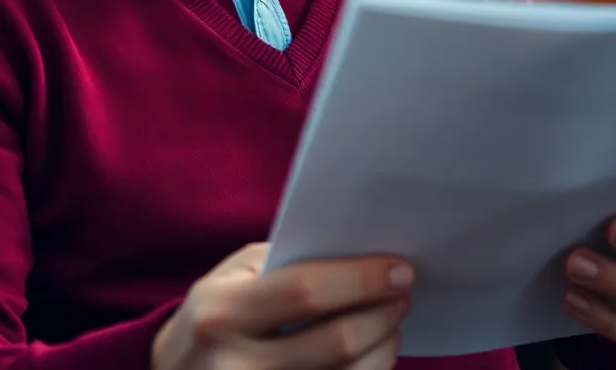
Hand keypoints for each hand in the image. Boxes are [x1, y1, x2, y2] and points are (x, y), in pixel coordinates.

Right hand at [151, 242, 413, 369]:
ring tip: (390, 325)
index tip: (400, 269)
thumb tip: (356, 257)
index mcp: (221, 314)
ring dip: (383, 350)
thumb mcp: (230, 278)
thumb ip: (285, 263)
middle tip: (402, 293)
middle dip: (382, 314)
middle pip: (336, 343)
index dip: (361, 278)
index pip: (306, 291)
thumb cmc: (213, 316)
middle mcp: (235, 369)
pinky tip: (370, 358)